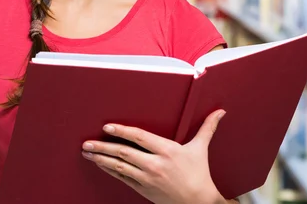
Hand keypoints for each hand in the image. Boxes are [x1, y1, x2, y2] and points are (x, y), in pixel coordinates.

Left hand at [81, 109, 227, 203]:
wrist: (198, 203)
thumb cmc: (199, 174)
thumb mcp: (201, 148)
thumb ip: (207, 127)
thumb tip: (220, 111)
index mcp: (167, 150)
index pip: (139, 137)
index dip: (121, 131)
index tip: (107, 127)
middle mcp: (155, 164)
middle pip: (124, 153)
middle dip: (103, 147)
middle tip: (86, 143)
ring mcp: (147, 179)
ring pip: (120, 167)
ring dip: (102, 159)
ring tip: (87, 153)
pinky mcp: (144, 190)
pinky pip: (123, 179)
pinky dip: (110, 171)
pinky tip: (100, 165)